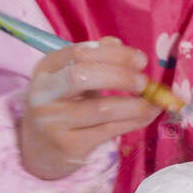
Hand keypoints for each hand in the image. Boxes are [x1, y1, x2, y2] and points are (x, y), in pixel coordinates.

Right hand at [17, 37, 160, 179]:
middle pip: (83, 77)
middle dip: (120, 76)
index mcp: (46, 70)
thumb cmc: (62, 105)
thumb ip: (93, 59)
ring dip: (136, 104)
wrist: (39, 149)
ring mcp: (54, 123)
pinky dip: (135, 120)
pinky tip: (147, 114)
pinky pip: (110, 130)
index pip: (79, 54)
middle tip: (144, 81)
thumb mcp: (71, 78)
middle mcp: (44, 94)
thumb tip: (118, 43)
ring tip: (154, 101)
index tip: (140, 60)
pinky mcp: (69, 147)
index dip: (115, 55)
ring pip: (102, 108)